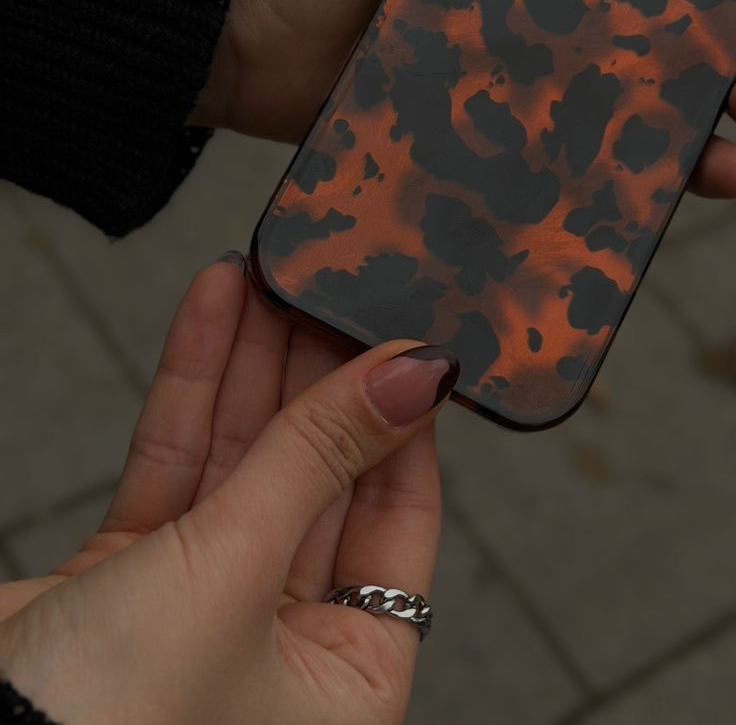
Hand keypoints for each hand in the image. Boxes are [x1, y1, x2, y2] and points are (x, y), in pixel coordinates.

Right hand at [0, 258, 455, 724]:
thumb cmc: (105, 720)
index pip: (399, 518)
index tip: (402, 338)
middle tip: (329, 288)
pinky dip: (194, 383)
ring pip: (248, 456)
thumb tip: (412, 374)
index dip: (399, 420)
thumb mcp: (240, 568)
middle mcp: (283, 643)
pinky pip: (180, 461)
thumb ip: (321, 456)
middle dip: (318, 372)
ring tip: (273, 273)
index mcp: (345, 678)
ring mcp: (205, 602)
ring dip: (255, 360)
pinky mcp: (132, 571)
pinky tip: (217, 304)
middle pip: (322, 475)